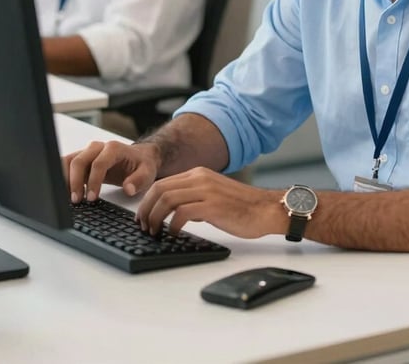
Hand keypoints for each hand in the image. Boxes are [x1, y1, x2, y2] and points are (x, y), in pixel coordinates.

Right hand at [63, 139, 161, 202]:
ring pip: (69, 161)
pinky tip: (61, 191)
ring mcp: (88, 152)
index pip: (98, 163)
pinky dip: (61, 176)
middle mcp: (98, 148)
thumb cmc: (141, 165)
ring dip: (64, 179)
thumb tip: (128, 189)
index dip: (93, 181)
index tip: (91, 198)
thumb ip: (138, 180)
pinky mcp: (81, 159)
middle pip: (80, 160)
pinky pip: (66, 165)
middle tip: (76, 201)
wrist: (138, 157)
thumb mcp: (147, 173)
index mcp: (114, 148)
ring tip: (65, 197)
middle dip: (75, 182)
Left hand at [137, 166, 283, 237]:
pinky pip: (182, 212)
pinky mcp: (213, 206)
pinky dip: (172, 225)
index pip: (163, 183)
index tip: (143, 217)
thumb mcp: (214, 196)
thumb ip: (195, 199)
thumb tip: (177, 213)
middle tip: (143, 226)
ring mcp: (206, 191)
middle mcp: (200, 178)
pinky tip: (174, 234)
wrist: (266, 209)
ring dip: (155, 218)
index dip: (147, 201)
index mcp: (199, 174)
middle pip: (160, 189)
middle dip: (146, 209)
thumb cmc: (243, 207)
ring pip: (167, 199)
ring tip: (155, 232)